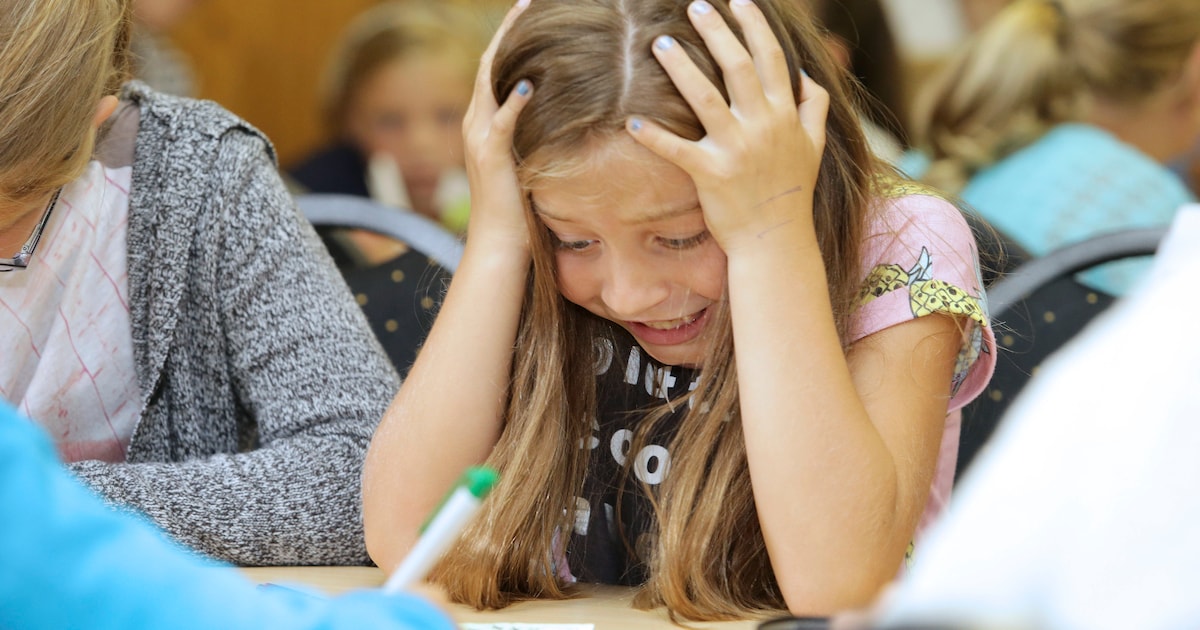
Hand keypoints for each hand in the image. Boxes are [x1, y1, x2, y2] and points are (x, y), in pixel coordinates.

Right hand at [461, 0, 533, 252]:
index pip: (495, 69)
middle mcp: (475, 123)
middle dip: (507, 30)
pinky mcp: (489, 157)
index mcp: (484, 122)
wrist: (499, 242)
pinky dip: (513, 102)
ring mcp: (478, 138)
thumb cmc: (520, 206)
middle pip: (489, 64)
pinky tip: (529, 84)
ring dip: (507, 50)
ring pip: (489, 83)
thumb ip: (535, 133)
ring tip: (524, 20)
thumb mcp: (528, 159)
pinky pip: (501, 123)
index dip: (510, 37)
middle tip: (527, 0)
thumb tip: (561, 113)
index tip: (529, 10)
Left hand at [627, 0, 828, 254]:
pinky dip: (655, 136)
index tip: (740, 1)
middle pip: (737, 66)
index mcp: (786, 115)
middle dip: (716, 31)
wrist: (777, 240)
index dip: (755, 26)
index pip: (771, 59)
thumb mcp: (815, 146)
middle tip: (695, 5)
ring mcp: (736, 150)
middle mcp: (763, 126)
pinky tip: (633, 121)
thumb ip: (814, 107)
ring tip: (660, 42)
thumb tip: (806, 74)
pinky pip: (678, 149)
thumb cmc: (792, 192)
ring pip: (705, 97)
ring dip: (681, 67)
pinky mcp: (711, 174)